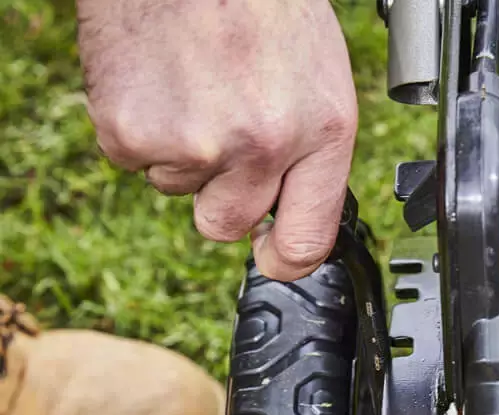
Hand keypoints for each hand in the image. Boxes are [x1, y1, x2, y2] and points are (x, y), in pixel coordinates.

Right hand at [76, 0, 357, 280]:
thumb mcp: (317, 78)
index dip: (285, 259)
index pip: (307, 241)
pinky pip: (135, 160)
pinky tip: (159, 79)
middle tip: (220, 128)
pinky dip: (142, 127)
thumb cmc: (258, 2)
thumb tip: (286, 213)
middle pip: (227, 225)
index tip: (273, 257)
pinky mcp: (132, 133)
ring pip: (179, 188)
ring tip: (193, 81)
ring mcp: (196, 144)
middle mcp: (262, 145)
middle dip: (221, 192)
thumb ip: (306, 154)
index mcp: (320, 132)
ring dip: (182, 149)